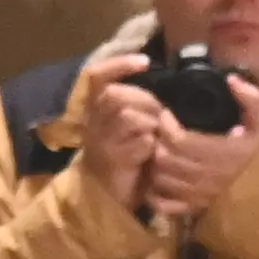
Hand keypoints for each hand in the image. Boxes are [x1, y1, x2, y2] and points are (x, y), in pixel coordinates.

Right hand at [71, 46, 175, 220]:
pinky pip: (140, 142)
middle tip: (160, 115)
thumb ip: (136, 106)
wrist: (107, 196)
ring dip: (150, 123)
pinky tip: (153, 153)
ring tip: (156, 135)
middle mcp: (93, 122)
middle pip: (115, 95)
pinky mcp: (114, 160)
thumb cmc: (122, 158)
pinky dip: (152, 146)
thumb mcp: (125, 128)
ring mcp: (102, 141)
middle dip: (145, 101)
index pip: (96, 76)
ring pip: (128, 116)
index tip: (145, 61)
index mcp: (94, 109)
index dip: (118, 65)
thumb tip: (165, 89)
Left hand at [141, 71, 258, 224]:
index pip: (178, 139)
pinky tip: (158, 178)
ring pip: (160, 178)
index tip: (166, 114)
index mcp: (220, 154)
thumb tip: (231, 79)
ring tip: (158, 149)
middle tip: (158, 131)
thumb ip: (251, 100)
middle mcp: (205, 177)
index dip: (166, 124)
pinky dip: (154, 192)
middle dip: (157, 141)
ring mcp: (197, 196)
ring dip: (154, 163)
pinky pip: (162, 204)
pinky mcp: (192, 209)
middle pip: (163, 158)